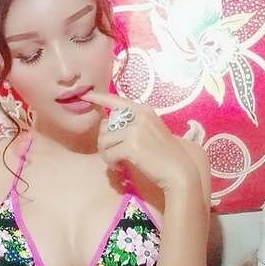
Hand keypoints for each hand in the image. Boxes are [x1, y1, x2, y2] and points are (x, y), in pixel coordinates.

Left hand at [83, 90, 200, 192]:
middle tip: (113, 154)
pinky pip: (108, 154)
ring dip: (106, 154)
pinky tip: (120, 168)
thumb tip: (108, 127)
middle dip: (104, 142)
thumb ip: (133, 125)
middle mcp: (138, 116)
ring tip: (117, 162)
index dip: (98, 97)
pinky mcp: (131, 146)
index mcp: (143, 110)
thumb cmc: (165, 154)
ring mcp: (135, 130)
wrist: (179, 170)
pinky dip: (111, 164)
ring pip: (103, 141)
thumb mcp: (151, 131)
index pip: (116, 100)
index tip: (85, 95)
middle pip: (105, 125)